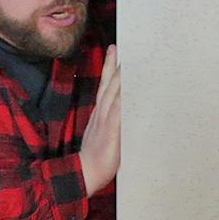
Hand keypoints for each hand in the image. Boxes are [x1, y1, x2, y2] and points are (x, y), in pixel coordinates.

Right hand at [81, 43, 121, 195]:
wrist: (86, 173)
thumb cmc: (97, 156)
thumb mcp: (104, 133)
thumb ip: (113, 120)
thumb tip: (123, 109)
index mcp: (100, 112)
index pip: (105, 83)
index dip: (109, 66)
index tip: (114, 49)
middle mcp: (102, 113)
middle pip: (110, 83)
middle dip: (117, 65)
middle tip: (127, 46)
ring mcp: (106, 122)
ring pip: (115, 94)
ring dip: (122, 78)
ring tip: (131, 61)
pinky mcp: (112, 133)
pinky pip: (120, 114)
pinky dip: (126, 102)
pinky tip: (132, 91)